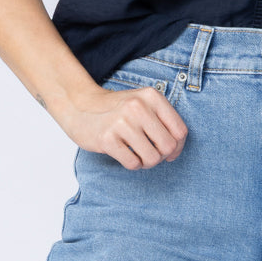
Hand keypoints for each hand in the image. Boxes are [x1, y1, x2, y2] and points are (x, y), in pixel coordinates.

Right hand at [65, 85, 188, 169]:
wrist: (80, 106)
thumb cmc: (117, 109)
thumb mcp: (143, 103)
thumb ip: (163, 121)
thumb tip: (176, 150)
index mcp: (152, 96)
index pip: (180, 131)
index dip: (178, 146)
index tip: (168, 151)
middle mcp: (138, 106)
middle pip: (168, 146)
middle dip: (162, 156)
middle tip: (150, 153)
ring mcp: (122, 122)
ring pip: (152, 158)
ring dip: (146, 162)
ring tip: (137, 154)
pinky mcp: (107, 139)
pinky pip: (133, 163)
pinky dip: (132, 164)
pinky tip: (125, 154)